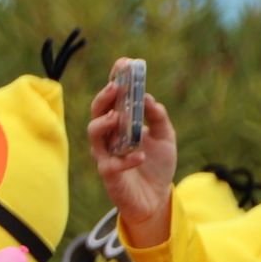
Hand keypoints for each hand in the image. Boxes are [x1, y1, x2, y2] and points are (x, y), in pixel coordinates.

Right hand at [87, 68, 176, 247]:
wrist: (156, 198)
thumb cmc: (157, 166)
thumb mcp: (166, 136)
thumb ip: (158, 117)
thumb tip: (148, 98)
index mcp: (120, 123)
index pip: (113, 98)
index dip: (115, 79)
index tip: (123, 63)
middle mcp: (109, 136)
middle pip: (97, 111)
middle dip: (105, 97)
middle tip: (117, 86)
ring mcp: (106, 154)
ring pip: (94, 134)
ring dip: (104, 122)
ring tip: (117, 117)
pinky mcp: (109, 175)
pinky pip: (112, 164)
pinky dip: (127, 158)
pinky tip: (141, 155)